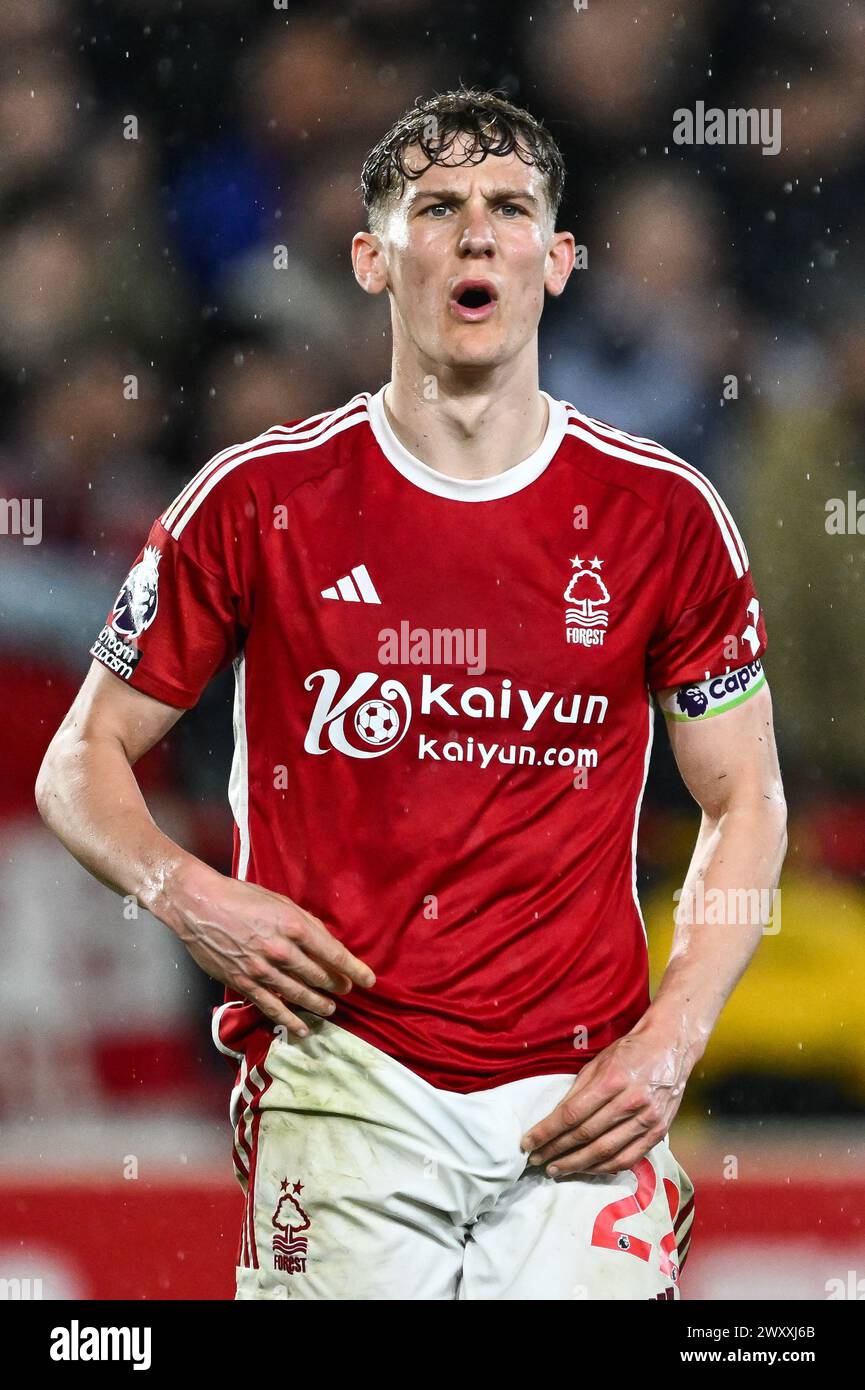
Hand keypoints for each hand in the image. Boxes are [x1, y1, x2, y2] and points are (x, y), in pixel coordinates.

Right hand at [159, 860, 375, 1036]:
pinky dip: (289, 1020)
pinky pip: (271, 1007)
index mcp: (293, 926)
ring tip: (330, 1009)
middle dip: (337, 985)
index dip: (354, 969)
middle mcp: (281, 950)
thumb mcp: (280, 901)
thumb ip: (304, 922)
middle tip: (346, 991)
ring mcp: (262, 969)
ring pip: (298, 994)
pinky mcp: (244, 982)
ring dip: (317, 1004)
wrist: (199, 906)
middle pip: (318, 975)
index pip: (333, 953)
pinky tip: (302, 1029)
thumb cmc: (240, 897)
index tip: (368, 980)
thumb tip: (325, 941)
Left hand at [520, 1027, 693, 1175]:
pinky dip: (604, 1167)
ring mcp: (647, 1119)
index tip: (528, 1143)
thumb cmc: (629, 1051)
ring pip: (605, 1152)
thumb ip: (578, 1090)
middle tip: (537, 1161)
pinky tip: (586, 1169)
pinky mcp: (658, 1132)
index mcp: (612, 1080)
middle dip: (557, 1151)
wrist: (670, 1047)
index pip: (571, 1114)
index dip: (547, 1132)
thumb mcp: (598, 1061)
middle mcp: (631, 1101)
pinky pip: (628, 1158)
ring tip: (556, 1169)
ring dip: (576, 1165)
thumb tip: (554, 1119)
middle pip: (586, 1135)